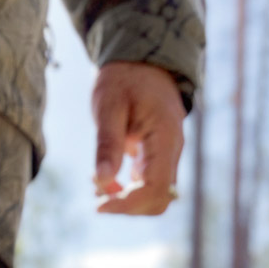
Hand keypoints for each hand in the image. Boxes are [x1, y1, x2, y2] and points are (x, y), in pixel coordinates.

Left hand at [91, 61, 185, 215]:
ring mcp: (167, 156)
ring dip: (125, 199)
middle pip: (158, 201)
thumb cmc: (122, 80)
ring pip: (153, 197)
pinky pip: (147, 186)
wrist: (139, 62)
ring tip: (97, 183)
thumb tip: (102, 181)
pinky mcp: (157, 158)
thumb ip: (107, 143)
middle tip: (96, 192)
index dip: (127, 204)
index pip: (155, 190)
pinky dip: (125, 191)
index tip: (98, 205)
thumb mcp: (108, 107)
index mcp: (165, 138)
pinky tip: (104, 178)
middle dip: (126, 205)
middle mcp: (172, 151)